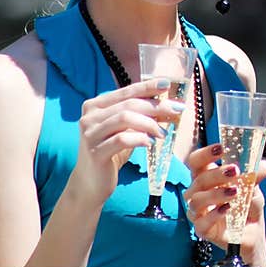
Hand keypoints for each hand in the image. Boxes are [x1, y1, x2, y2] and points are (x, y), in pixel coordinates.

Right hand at [69, 78, 176, 206]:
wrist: (91, 182)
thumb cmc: (112, 152)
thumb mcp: (124, 129)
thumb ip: (138, 114)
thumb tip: (167, 103)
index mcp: (95, 106)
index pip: (126, 91)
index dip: (148, 86)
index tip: (167, 84)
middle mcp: (89, 117)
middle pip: (129, 104)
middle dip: (156, 106)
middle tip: (176, 110)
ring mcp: (90, 134)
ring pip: (125, 118)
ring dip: (150, 123)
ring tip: (163, 133)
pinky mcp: (95, 152)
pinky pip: (122, 139)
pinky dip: (140, 138)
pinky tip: (150, 143)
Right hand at [184, 143, 265, 264]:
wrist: (252, 231)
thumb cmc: (247, 204)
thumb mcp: (254, 186)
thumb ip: (255, 175)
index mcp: (206, 177)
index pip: (196, 161)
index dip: (204, 153)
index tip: (221, 148)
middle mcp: (198, 193)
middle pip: (198, 179)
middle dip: (216, 173)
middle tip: (235, 170)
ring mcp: (198, 212)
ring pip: (196, 201)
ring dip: (216, 194)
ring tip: (235, 191)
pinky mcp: (203, 230)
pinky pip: (201, 223)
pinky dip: (214, 215)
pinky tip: (228, 209)